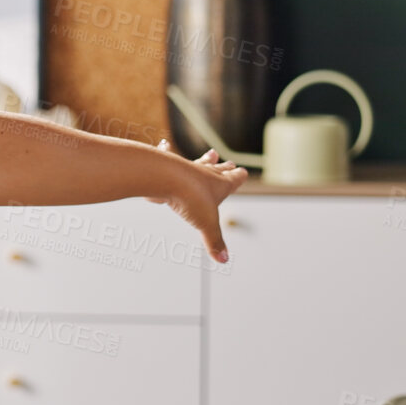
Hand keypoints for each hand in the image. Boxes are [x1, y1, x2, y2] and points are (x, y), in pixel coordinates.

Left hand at [145, 137, 246, 263]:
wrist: (164, 177)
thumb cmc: (190, 197)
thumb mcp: (206, 224)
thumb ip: (214, 242)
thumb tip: (224, 260)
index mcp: (220, 185)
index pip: (235, 179)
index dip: (238, 177)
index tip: (242, 173)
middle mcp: (205, 174)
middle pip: (219, 170)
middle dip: (225, 168)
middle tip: (229, 163)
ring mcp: (186, 168)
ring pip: (198, 163)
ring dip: (205, 160)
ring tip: (211, 154)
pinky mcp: (168, 167)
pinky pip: (168, 156)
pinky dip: (167, 150)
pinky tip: (164, 144)